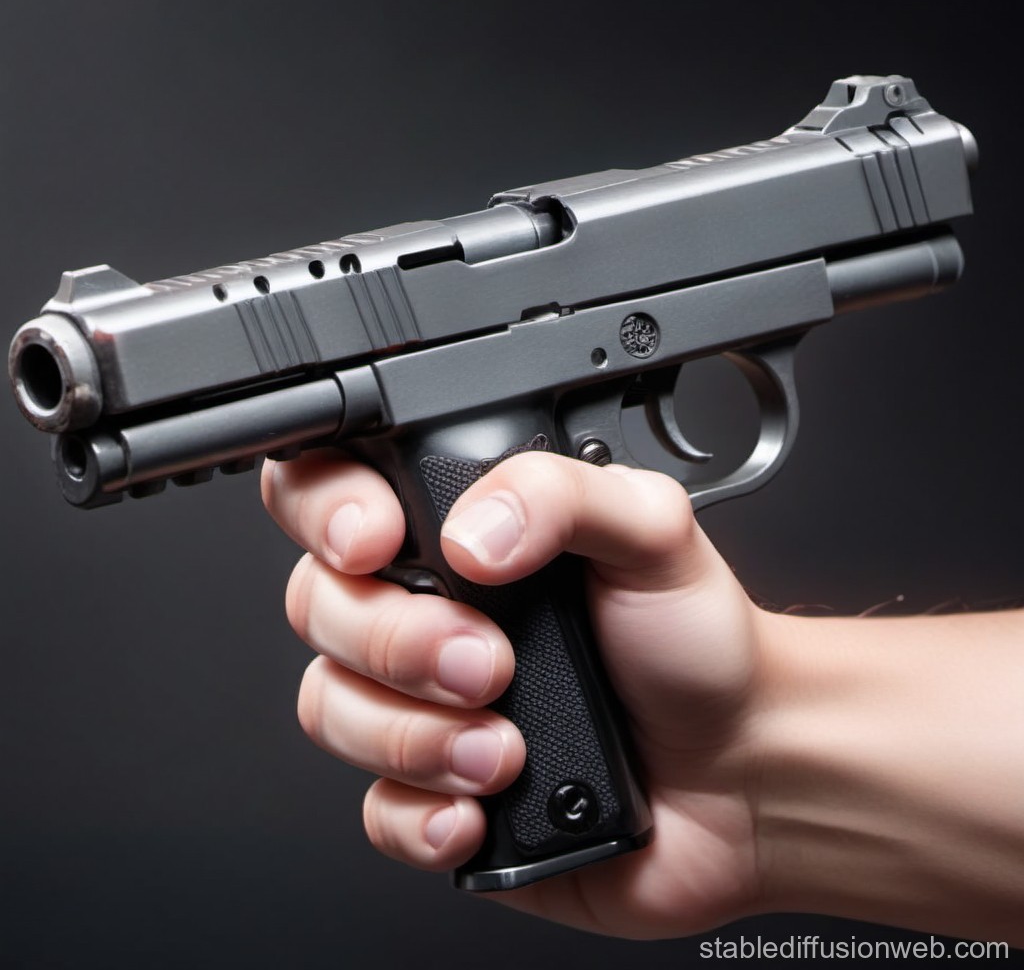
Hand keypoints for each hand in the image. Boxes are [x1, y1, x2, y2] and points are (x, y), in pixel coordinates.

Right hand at [261, 450, 769, 937]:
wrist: (740, 771)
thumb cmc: (696, 644)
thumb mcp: (651, 529)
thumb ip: (560, 492)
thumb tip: (471, 531)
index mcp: (464, 535)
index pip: (332, 495)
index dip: (326, 512)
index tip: (377, 541)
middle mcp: (429, 612)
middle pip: (317, 605)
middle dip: (394, 641)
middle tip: (487, 659)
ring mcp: (425, 704)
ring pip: (330, 709)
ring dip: (416, 735)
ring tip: (504, 742)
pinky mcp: (434, 789)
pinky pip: (373, 807)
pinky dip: (422, 811)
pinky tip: (487, 799)